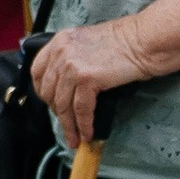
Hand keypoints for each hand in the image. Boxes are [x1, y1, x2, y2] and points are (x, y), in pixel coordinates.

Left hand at [29, 18, 151, 151]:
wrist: (143, 40)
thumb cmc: (122, 42)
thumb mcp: (85, 43)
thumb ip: (70, 58)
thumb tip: (65, 84)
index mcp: (58, 41)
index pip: (36, 70)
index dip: (42, 91)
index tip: (50, 103)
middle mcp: (61, 52)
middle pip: (47, 91)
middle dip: (56, 111)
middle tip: (66, 123)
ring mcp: (72, 65)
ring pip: (63, 104)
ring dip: (68, 125)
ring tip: (75, 137)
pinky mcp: (87, 79)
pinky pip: (80, 109)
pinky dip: (83, 125)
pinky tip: (87, 133)